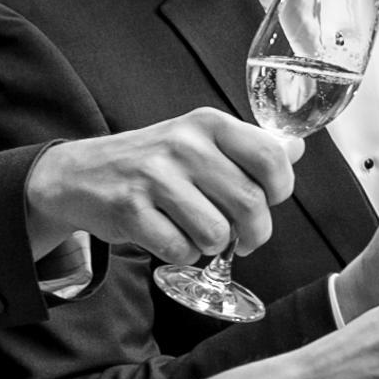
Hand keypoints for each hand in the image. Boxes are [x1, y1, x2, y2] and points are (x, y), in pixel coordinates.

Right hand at [26, 110, 304, 264]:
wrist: (80, 174)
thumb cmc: (154, 164)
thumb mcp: (201, 142)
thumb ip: (250, 147)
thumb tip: (297, 147)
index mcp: (209, 124)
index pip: (272, 159)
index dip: (280, 191)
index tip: (268, 201)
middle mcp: (183, 144)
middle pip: (250, 204)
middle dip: (253, 233)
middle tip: (242, 238)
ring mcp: (154, 176)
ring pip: (217, 234)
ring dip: (213, 245)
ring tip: (197, 232)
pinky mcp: (130, 210)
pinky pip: (180, 250)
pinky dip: (180, 254)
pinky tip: (169, 237)